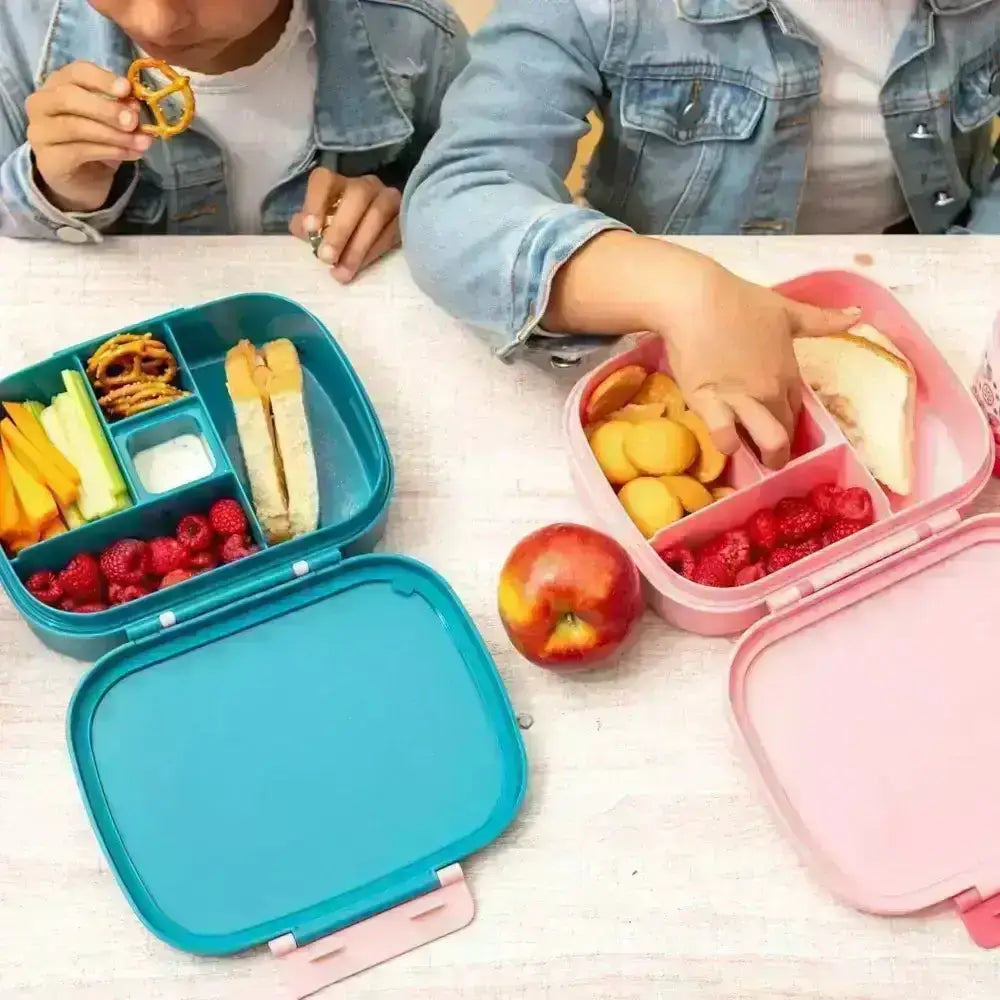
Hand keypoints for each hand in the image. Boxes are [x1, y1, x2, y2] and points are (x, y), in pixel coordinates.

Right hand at [26, 61, 150, 213]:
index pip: (76, 72)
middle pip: (69, 97)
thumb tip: (135, 106)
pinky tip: (131, 154)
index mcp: (58, 84)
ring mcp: (40, 132)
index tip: (127, 88)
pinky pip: (80, 151)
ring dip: (114, 135)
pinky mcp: (48, 159)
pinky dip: (110, 152)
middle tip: (134, 121)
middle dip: (106, 109)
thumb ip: (121, 111)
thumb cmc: (96, 142)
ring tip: (142, 143)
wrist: (82, 181)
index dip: (102, 78)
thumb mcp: (112, 122)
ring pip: (75, 126)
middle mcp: (41, 103)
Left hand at [290, 168, 401, 282]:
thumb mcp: (317, 227)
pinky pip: (391, 232)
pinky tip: (360, 267)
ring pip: (377, 215)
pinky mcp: (403, 218)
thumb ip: (305, 227)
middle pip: (357, 196)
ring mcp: (388, 199)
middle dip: (341, 229)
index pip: (325, 181)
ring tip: (343, 272)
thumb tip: (303, 230)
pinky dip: (374, 251)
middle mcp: (365, 185)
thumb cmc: (337, 231)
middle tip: (327, 258)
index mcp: (337, 183)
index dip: (316, 202)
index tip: (311, 229)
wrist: (370, 240)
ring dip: (358, 246)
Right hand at [654, 249, 860, 468]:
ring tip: (752, 459)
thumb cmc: (740, 301)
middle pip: (785, 431)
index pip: (798, 411)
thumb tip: (858, 312)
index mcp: (789, 372)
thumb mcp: (787, 310)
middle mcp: (770, 391)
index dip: (790, 422)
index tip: (781, 426)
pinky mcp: (709, 405)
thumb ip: (822, 319)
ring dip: (764, 455)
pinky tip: (724, 441)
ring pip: (768, 441)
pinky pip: (724, 437)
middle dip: (779, 447)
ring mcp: (741, 400)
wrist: (696, 301)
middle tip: (767, 452)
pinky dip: (727, 445)